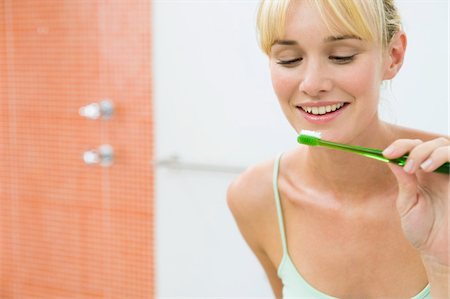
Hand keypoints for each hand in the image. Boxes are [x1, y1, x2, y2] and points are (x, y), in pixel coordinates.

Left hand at [383, 137, 448, 266]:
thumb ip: (404, 183)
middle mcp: (439, 172)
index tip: (386, 154)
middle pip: (432, 143)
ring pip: (446, 146)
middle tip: (406, 165)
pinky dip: (444, 156)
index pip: (413, 148)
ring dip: (430, 151)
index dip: (401, 146)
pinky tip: (430, 168)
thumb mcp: (408, 205)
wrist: (440, 251)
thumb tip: (390, 160)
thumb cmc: (423, 230)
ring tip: (419, 168)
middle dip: (415, 149)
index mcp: (423, 175)